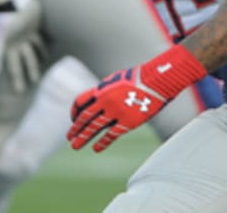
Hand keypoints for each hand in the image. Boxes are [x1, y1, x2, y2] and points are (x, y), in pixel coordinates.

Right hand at [0, 0, 45, 92]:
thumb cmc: (3, 20)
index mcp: (8, 49)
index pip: (13, 68)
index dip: (16, 79)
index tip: (18, 93)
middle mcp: (16, 44)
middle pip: (23, 62)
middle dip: (27, 73)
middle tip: (34, 83)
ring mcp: (25, 35)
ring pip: (33, 51)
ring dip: (38, 58)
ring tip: (44, 63)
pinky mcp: (34, 26)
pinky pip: (42, 37)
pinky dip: (47, 42)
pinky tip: (56, 46)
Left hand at [67, 45, 206, 151]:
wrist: (157, 81)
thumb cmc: (138, 78)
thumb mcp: (117, 80)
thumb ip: (105, 91)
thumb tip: (95, 101)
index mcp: (101, 89)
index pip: (80, 102)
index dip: (74, 112)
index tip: (73, 119)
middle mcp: (105, 101)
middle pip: (85, 117)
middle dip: (76, 128)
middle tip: (69, 137)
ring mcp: (116, 112)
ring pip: (95, 127)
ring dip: (83, 137)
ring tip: (75, 146)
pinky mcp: (128, 121)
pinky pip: (111, 134)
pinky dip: (103, 142)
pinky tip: (96, 148)